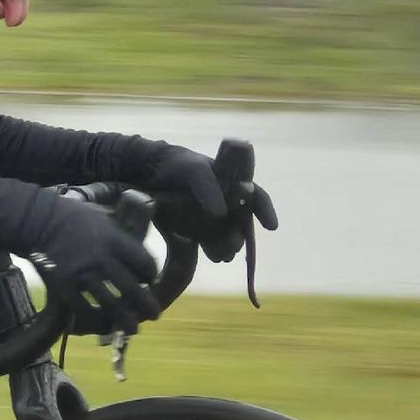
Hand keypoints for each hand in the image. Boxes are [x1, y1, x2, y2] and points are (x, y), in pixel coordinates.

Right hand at [25, 196, 161, 335]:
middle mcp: (100, 258)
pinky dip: (95, 320)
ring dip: (125, 319)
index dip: (151, 274)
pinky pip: (84, 309)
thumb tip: (136, 248)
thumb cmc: (70, 216)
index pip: (143, 262)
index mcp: (113, 239)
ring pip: (110, 304)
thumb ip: (118, 234)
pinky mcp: (64, 286)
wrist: (36, 221)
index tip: (151, 280)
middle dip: (146, 305)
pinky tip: (103, 324)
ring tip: (133, 328)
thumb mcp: (101, 216)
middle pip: (131, 287)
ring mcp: (82, 274)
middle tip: (154, 314)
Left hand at [138, 143, 277, 261]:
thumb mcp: (194, 170)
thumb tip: (220, 214)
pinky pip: (209, 238)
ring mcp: (210, 213)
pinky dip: (212, 247)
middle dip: (240, 235)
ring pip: (226, 232)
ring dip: (227, 244)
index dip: (265, 210)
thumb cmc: (176, 164)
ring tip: (222, 255)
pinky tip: (213, 255)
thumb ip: (208, 188)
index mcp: (231, 181)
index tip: (271, 226)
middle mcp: (224, 199)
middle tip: (234, 247)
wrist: (147, 171)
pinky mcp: (195, 224)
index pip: (255, 196)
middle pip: (240, 221)